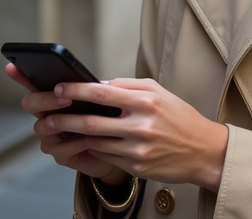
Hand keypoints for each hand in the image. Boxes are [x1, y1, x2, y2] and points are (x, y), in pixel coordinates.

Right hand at [6, 63, 125, 182]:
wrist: (117, 148)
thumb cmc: (106, 119)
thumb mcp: (101, 99)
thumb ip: (92, 90)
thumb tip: (96, 83)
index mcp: (54, 98)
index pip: (33, 83)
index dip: (20, 75)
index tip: (11, 66)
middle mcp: (47, 116)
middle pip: (30, 103)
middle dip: (45, 99)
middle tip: (65, 97)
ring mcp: (51, 137)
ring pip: (42, 127)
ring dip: (59, 121)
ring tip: (76, 119)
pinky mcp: (61, 155)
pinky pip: (60, 149)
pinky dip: (75, 143)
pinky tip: (88, 139)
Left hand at [36, 78, 228, 190]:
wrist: (203, 150)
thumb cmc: (179, 117)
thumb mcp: (158, 92)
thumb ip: (128, 86)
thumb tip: (97, 85)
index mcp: (146, 101)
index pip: (102, 94)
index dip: (77, 91)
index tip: (59, 89)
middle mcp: (141, 125)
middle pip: (92, 121)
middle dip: (65, 119)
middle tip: (48, 116)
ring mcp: (137, 148)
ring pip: (96, 141)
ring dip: (74, 136)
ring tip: (59, 130)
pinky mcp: (136, 166)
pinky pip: (106, 156)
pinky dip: (93, 149)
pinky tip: (83, 144)